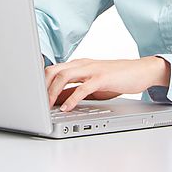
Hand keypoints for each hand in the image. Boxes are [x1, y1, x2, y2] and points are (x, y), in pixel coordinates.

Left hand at [44, 57, 170, 111]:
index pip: (52, 69)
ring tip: (46, 106)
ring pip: (64, 76)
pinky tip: (67, 108)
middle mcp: (82, 64)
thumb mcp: (91, 84)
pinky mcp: (102, 78)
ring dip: (52, 92)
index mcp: (78, 64)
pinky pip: (83, 87)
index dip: (38, 81)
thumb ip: (73, 89)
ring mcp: (92, 69)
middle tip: (34, 103)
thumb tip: (55, 99)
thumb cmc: (116, 78)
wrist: (140, 71)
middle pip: (53, 70)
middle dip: (41, 86)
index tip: (30, 95)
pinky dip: (72, 98)